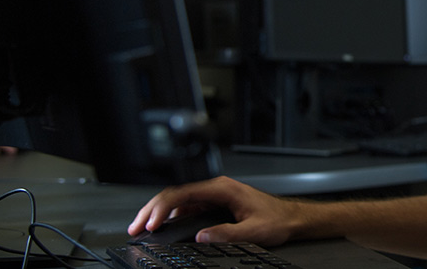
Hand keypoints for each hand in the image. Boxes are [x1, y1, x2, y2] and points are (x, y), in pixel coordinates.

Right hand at [128, 176, 308, 246]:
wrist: (291, 218)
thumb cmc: (277, 219)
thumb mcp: (254, 231)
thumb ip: (227, 234)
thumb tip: (201, 237)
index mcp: (223, 188)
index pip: (183, 193)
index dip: (162, 208)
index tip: (150, 223)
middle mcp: (216, 189)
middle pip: (175, 194)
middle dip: (151, 209)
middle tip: (135, 227)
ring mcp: (213, 196)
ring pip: (178, 200)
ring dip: (158, 213)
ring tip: (141, 227)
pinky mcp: (213, 205)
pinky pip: (186, 208)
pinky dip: (170, 217)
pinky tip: (160, 226)